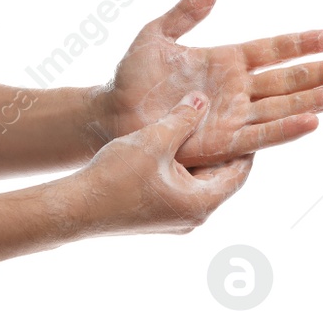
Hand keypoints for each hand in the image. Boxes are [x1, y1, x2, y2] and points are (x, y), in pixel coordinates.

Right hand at [66, 95, 251, 235]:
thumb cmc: (117, 176)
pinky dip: (177, 171)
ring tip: (189, 131)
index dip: (244, 145)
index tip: (243, 121)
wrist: (78, 208)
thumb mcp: (153, 140)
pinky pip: (177, 192)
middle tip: (218, 121)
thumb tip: (202, 99)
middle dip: (217, 150)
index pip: (238, 172)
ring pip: (195, 185)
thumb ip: (180, 119)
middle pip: (217, 179)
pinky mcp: (157, 220)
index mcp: (202, 203)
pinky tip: (163, 150)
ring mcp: (175, 222)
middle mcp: (195, 218)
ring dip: (194, 160)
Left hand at [98, 0, 322, 167]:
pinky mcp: (224, 142)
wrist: (114, 111)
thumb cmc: (133, 75)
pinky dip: (287, 128)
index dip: (299, 44)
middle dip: (321, 73)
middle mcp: (236, 90)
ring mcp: (233, 116)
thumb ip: (185, 12)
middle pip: (287, 79)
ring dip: (315, 101)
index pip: (271, 50)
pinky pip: (261, 135)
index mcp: (225, 61)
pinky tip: (312, 120)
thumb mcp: (156, 35)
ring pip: (283, 107)